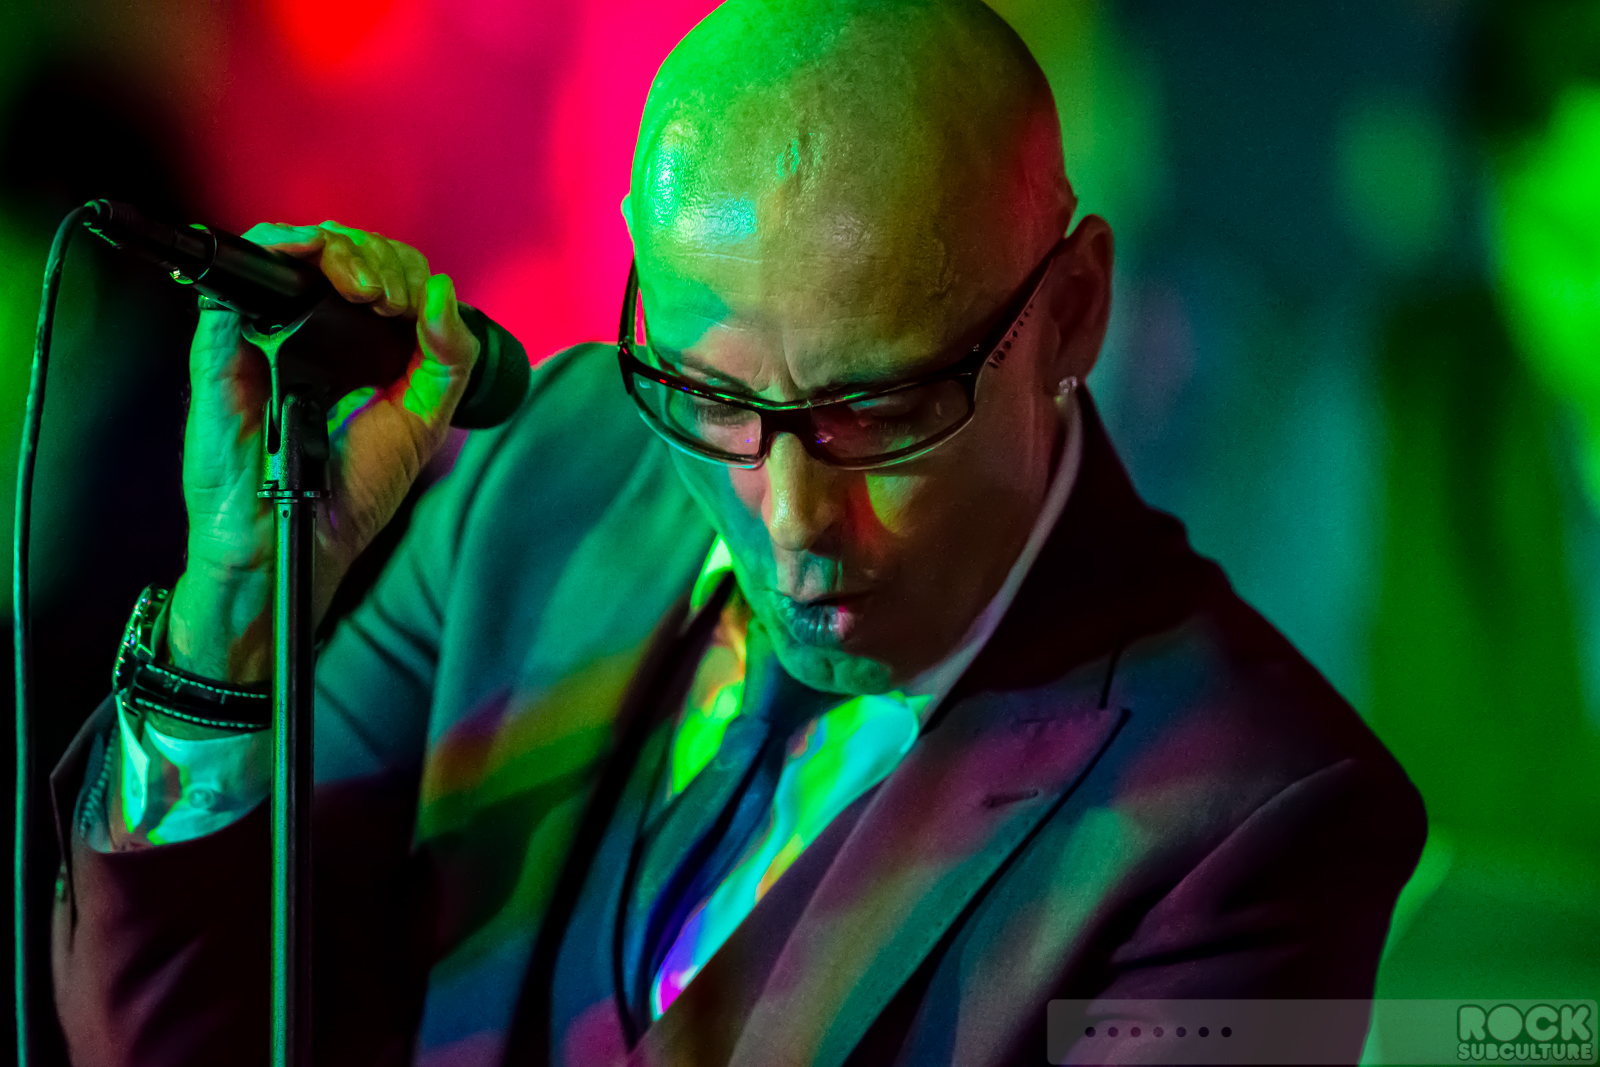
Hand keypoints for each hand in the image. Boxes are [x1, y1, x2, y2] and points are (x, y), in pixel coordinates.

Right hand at [168, 222, 478, 682]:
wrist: (296, 536)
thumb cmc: (351, 489)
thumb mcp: (421, 421)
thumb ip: (446, 360)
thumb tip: (443, 292)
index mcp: (356, 344)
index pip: (384, 272)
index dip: (406, 275)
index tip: (417, 311)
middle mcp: (308, 329)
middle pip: (345, 250)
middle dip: (381, 262)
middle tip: (391, 302)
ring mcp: (264, 332)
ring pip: (296, 248)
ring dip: (341, 250)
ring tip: (367, 292)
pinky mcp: (223, 343)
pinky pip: (239, 275)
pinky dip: (280, 250)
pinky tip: (318, 266)